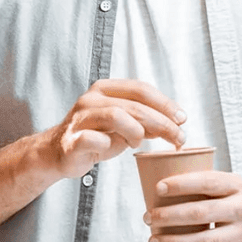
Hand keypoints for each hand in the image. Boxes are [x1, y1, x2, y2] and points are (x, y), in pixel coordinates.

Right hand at [50, 79, 186, 179]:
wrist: (59, 152)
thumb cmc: (94, 136)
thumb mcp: (123, 125)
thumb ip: (145, 120)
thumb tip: (175, 123)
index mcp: (105, 90)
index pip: (141, 89)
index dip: (165, 103)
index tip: (182, 119)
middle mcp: (91, 99)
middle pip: (134, 105)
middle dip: (161, 122)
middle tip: (178, 138)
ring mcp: (80, 119)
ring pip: (116, 116)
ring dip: (137, 131)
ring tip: (139, 143)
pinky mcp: (72, 140)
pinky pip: (93, 140)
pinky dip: (108, 145)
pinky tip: (114, 149)